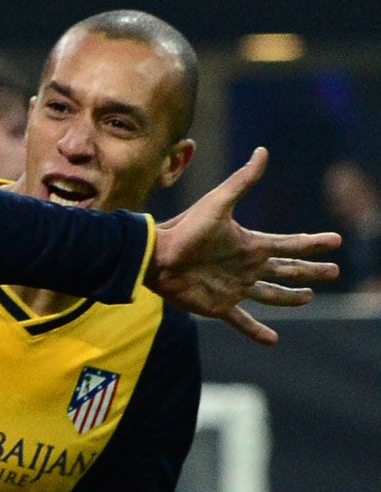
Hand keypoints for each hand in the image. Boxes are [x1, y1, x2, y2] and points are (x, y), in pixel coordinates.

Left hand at [148, 148, 338, 344]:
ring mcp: (234, 288)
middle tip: (333, 272)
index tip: (335, 240)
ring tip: (308, 298)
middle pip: (286, 271)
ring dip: (290, 298)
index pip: (289, 244)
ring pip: (270, 295)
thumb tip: (262, 151)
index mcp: (250, 245)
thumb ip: (242, 180)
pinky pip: (241, 320)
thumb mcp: (218, 202)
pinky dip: (256, 331)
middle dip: (310, 271)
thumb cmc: (185, 228)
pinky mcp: (218, 306)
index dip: (312, 243)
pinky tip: (272, 340)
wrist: (156, 256)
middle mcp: (246, 267)